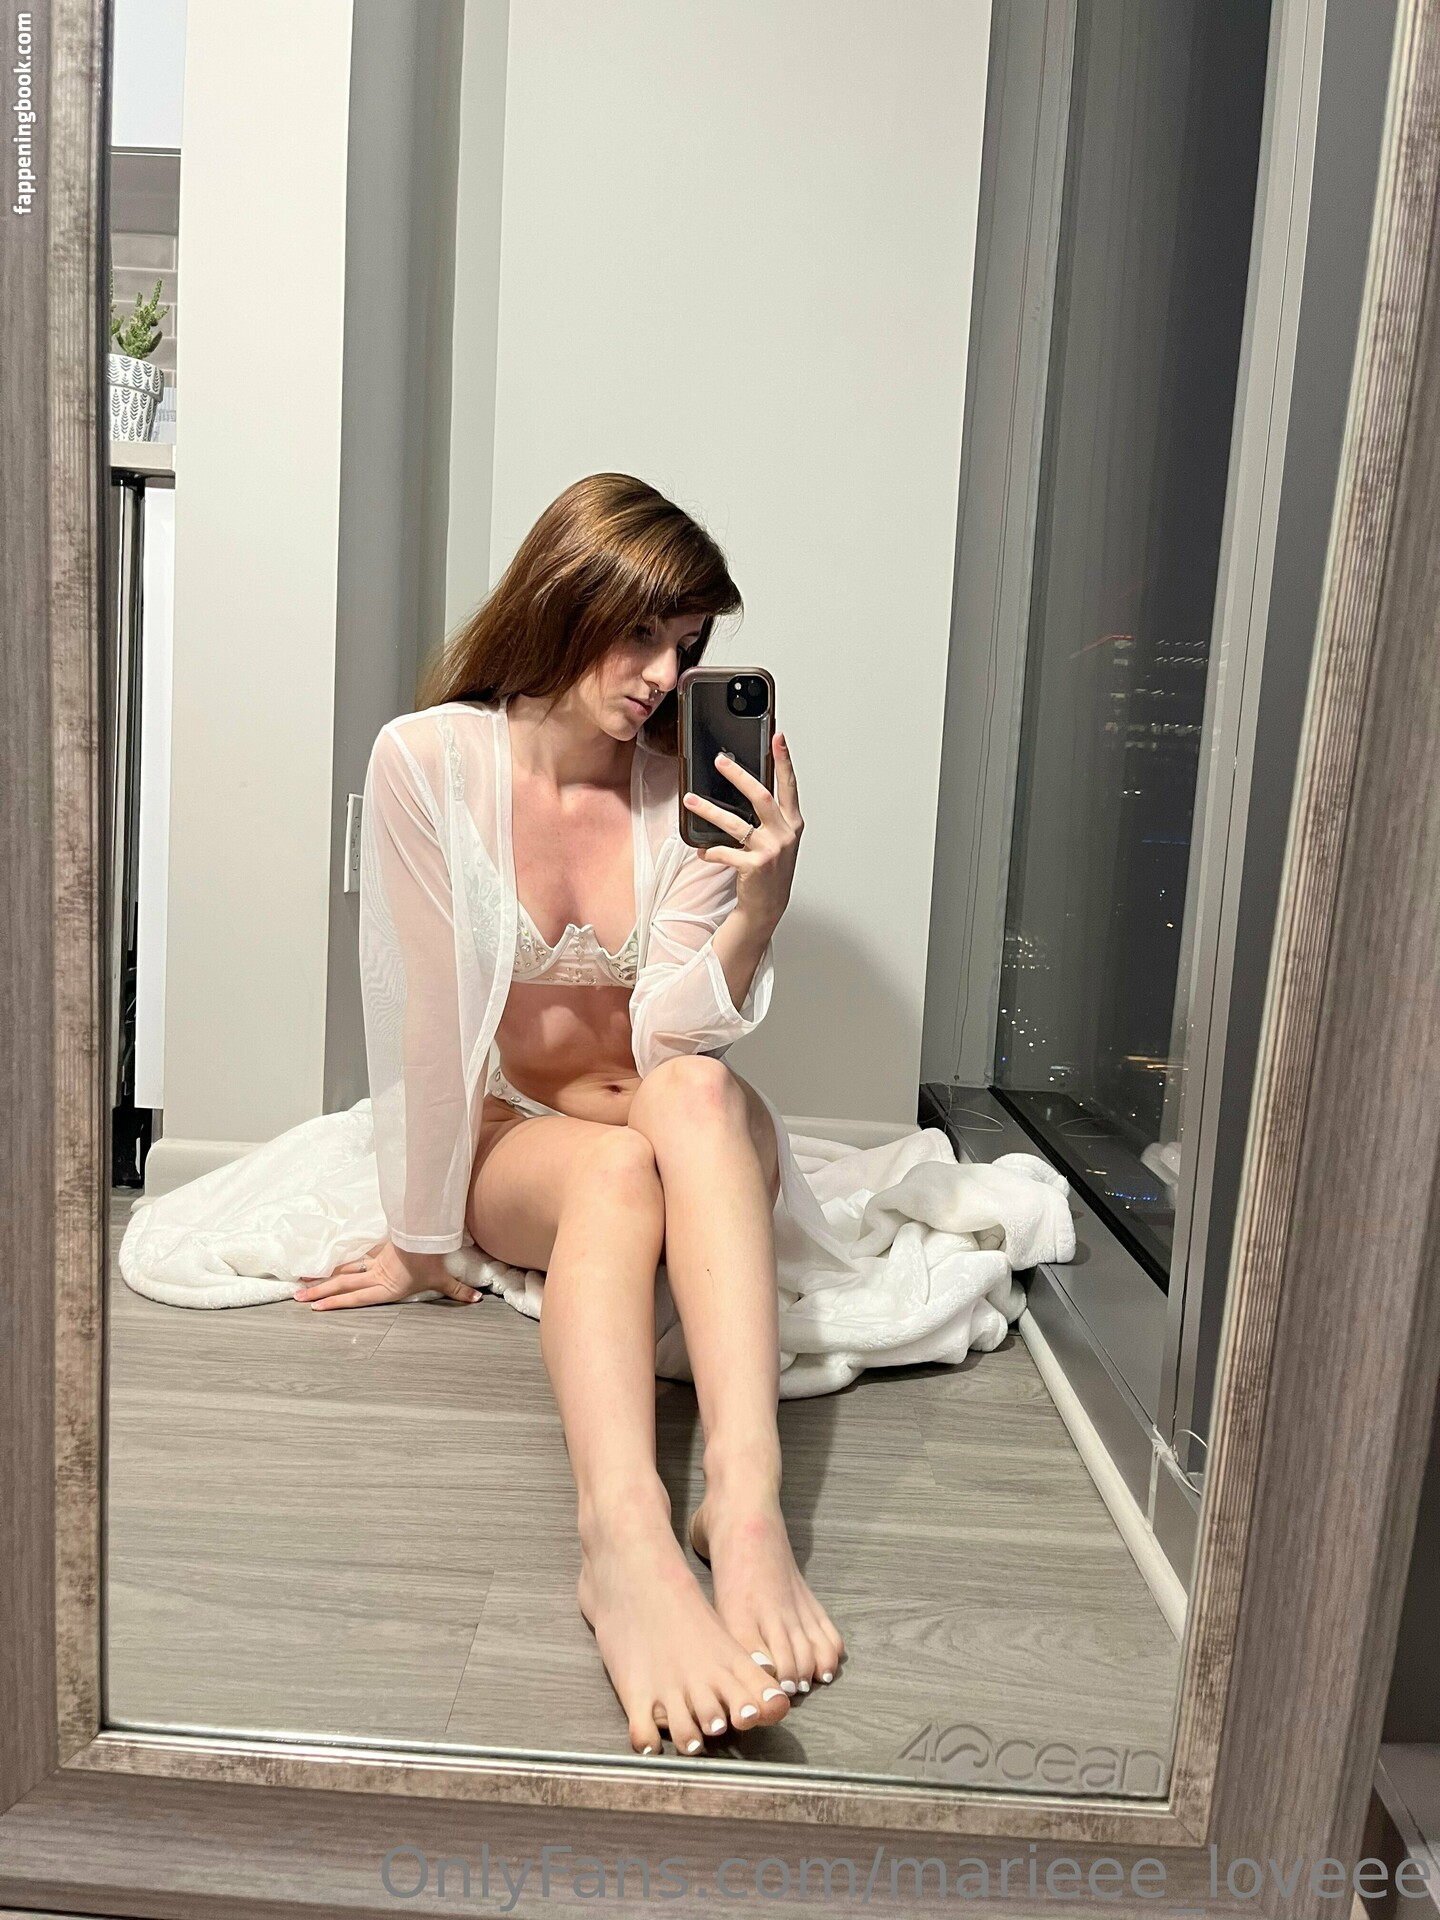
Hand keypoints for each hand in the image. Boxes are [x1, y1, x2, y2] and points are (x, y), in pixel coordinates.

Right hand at [293, 1239, 480, 1310]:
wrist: (427, 1233)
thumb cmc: (433, 1258)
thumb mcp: (445, 1279)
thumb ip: (458, 1291)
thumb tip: (477, 1300)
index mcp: (387, 1287)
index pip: (356, 1297)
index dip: (336, 1303)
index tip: (315, 1308)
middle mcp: (376, 1275)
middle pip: (343, 1283)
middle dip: (321, 1292)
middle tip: (299, 1298)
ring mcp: (375, 1261)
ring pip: (344, 1269)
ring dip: (324, 1276)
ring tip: (304, 1281)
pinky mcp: (378, 1249)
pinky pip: (355, 1256)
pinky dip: (339, 1260)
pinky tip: (325, 1263)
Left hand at [682, 729, 803, 929]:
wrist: (768, 905)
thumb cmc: (770, 869)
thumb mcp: (777, 839)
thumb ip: (768, 816)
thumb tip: (745, 786)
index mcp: (792, 823)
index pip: (789, 785)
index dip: (784, 760)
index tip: (778, 737)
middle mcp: (785, 834)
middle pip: (761, 796)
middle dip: (739, 775)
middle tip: (720, 761)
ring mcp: (771, 850)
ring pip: (736, 823)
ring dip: (709, 810)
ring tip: (691, 801)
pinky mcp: (755, 866)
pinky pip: (724, 852)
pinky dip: (710, 850)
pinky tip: (701, 851)